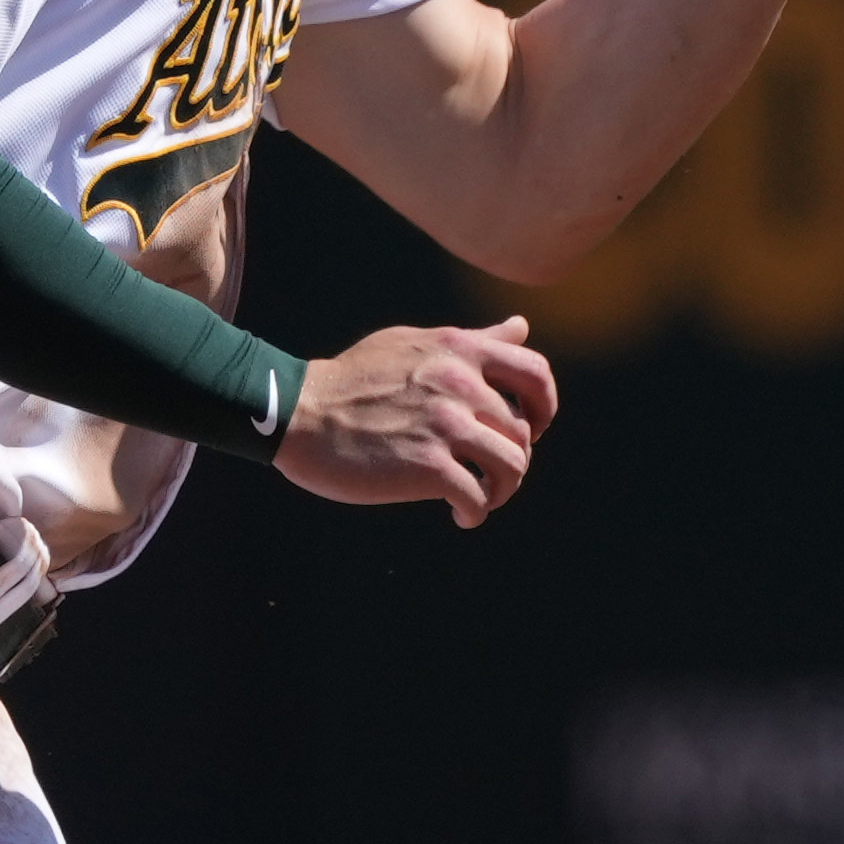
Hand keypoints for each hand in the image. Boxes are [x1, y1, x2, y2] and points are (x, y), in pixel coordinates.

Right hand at [272, 317, 557, 520]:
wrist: (298, 411)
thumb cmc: (354, 379)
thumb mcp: (416, 343)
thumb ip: (473, 340)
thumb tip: (521, 327)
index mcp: (460, 350)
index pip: (536, 374)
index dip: (545, 407)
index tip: (530, 428)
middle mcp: (460, 384)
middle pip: (524, 433)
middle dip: (514, 458)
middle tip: (489, 473)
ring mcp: (445, 425)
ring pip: (512, 467)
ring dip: (502, 491)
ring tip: (481, 497)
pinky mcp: (427, 466)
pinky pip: (478, 498)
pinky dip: (475, 513)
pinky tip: (460, 515)